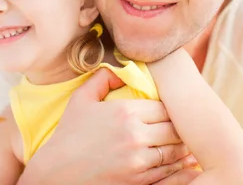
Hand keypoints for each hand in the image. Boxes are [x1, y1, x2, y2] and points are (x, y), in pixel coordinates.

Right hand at [21, 68, 195, 184]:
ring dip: (182, 146)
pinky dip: (176, 165)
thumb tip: (123, 68)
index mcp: (125, 112)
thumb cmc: (68, 134)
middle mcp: (135, 135)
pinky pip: (167, 171)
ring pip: (175, 150)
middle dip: (180, 126)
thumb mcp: (81, 99)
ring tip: (186, 142)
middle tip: (184, 125)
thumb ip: (103, 78)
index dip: (170, 108)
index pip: (165, 106)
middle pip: (175, 128)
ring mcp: (138, 160)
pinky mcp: (138, 180)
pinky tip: (180, 161)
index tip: (169, 110)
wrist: (56, 172)